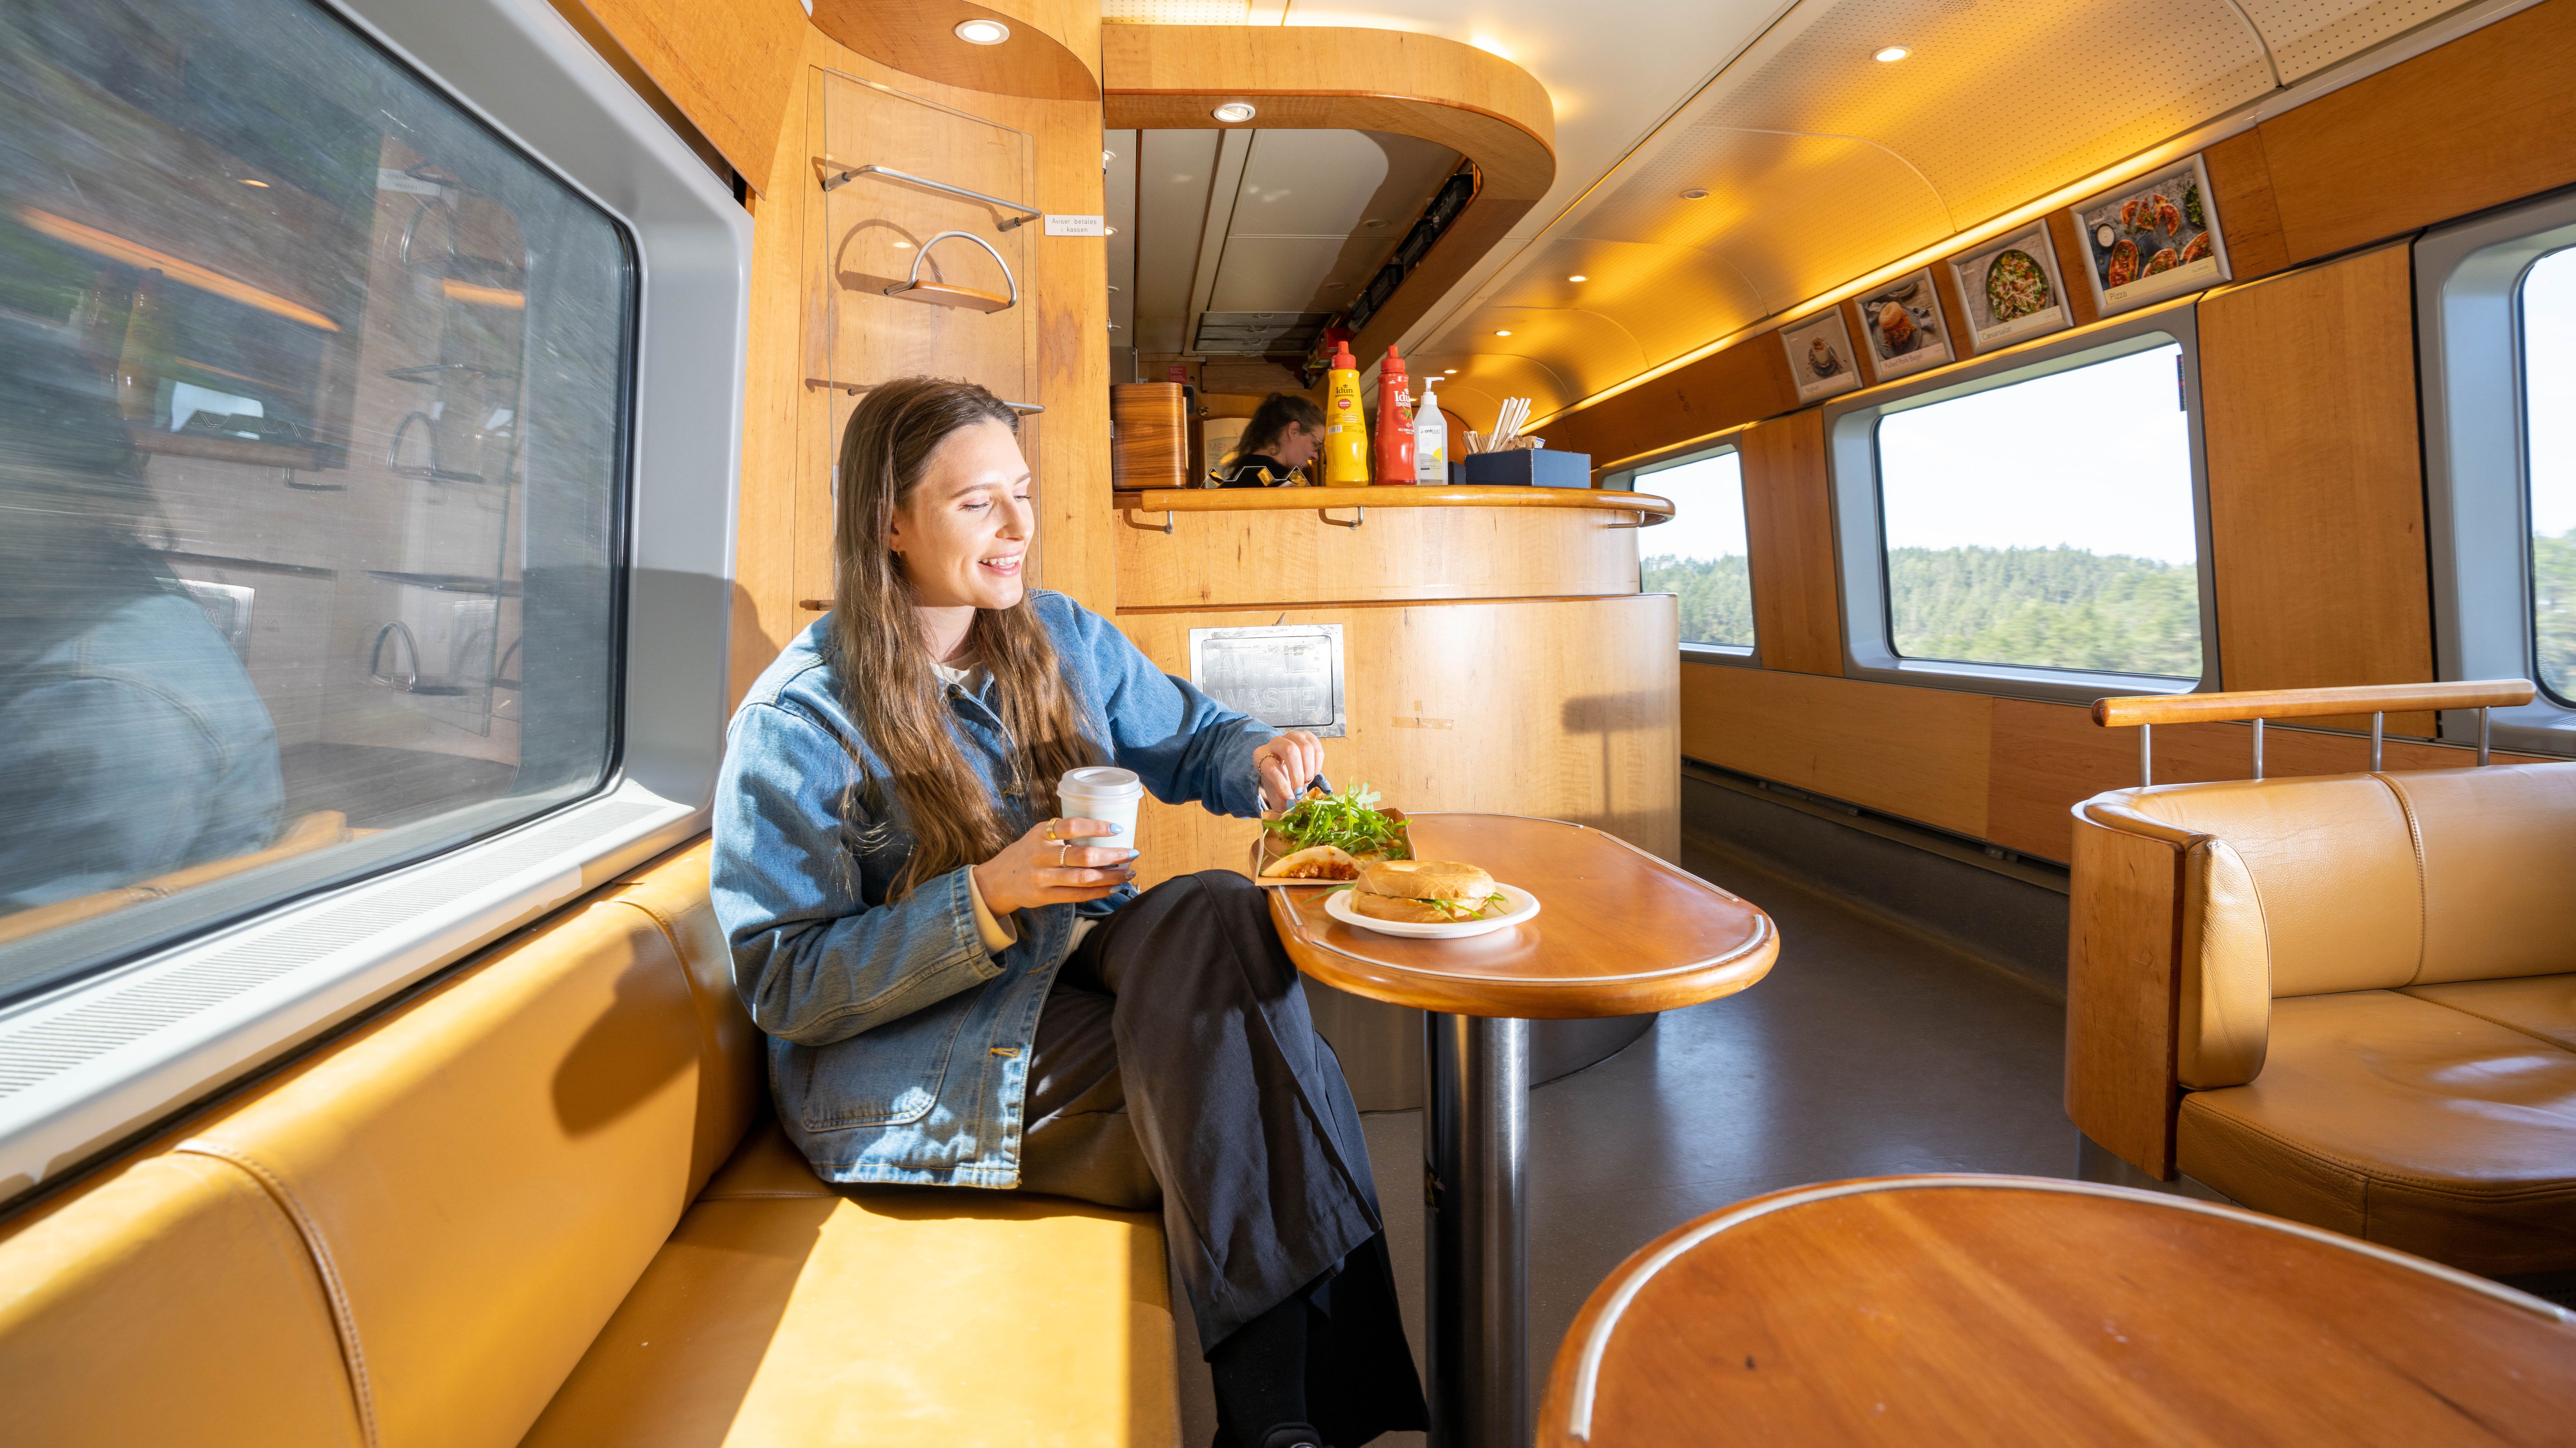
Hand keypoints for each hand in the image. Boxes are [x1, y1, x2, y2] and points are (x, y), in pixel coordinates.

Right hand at [973, 817, 1135, 916]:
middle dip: (1112, 856)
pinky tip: (1113, 888)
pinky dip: (1098, 892)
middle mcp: (1041, 854)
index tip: (1118, 829)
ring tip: (1129, 873)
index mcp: (1041, 833)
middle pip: (1083, 856)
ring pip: (1083, 878)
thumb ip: (1063, 833)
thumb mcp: (1039, 835)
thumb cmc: (1027, 853)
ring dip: (1111, 876)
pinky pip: (1076, 895)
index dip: (1096, 827)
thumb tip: (1105, 833)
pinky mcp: (1043, 896)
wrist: (998, 880)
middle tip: (1132, 853)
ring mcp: (1042, 877)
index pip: (1072, 826)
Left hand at [1254, 730, 1325, 811]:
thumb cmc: (1278, 781)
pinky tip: (1313, 773)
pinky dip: (1318, 764)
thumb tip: (1292, 808)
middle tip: (1300, 791)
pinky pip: (1317, 748)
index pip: (1272, 768)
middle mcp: (1274, 742)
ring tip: (1306, 782)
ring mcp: (1292, 736)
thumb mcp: (1275, 793)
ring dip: (1309, 770)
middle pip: (1290, 751)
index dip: (1282, 786)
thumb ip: (1282, 802)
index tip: (1291, 801)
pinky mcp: (1306, 736)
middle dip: (1298, 774)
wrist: (1283, 768)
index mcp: (1260, 755)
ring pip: (1306, 748)